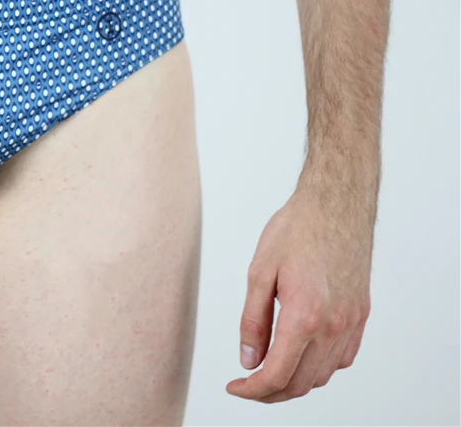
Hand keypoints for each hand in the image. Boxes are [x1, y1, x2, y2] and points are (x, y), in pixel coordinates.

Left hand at [226, 172, 373, 401]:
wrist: (337, 204)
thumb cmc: (296, 230)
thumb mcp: (259, 272)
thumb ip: (252, 321)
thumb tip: (248, 360)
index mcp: (304, 316)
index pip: (277, 374)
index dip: (252, 390)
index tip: (235, 387)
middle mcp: (333, 326)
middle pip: (301, 383)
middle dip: (271, 392)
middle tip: (247, 384)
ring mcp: (351, 322)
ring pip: (323, 374)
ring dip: (296, 381)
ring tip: (269, 371)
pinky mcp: (361, 314)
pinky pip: (342, 357)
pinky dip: (320, 366)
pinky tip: (301, 354)